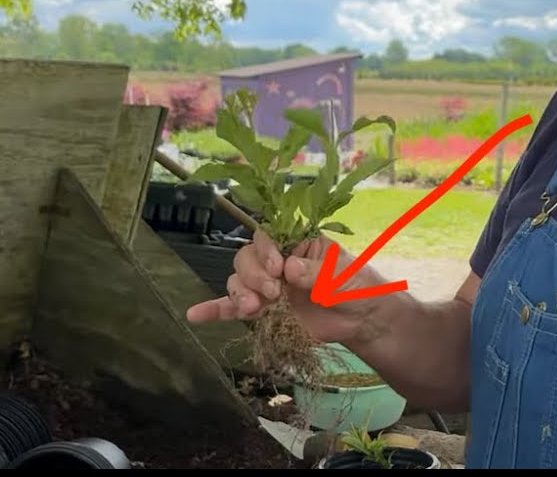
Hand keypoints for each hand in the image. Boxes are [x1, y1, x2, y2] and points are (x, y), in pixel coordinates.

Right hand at [185, 229, 389, 345]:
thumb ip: (315, 273)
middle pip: (246, 258)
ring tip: (253, 309)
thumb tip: (290, 269)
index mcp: (296, 243)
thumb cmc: (355, 287)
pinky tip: (195, 315)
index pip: (268, 236)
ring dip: (239, 294)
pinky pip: (233, 308)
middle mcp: (277, 261)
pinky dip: (215, 310)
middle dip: (253, 275)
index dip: (266, 250)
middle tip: (273, 293)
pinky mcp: (264, 311)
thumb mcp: (342, 276)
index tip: (277, 268)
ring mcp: (269, 286)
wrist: (361, 320)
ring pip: (238, 281)